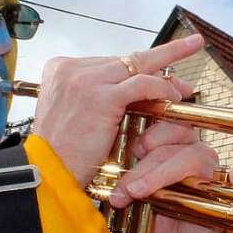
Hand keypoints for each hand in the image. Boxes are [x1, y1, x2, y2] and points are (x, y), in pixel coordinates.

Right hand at [31, 34, 204, 186]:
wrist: (46, 172)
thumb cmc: (58, 154)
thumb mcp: (70, 116)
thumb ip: (90, 99)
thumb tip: (125, 97)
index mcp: (59, 69)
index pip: (108, 62)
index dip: (136, 69)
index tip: (155, 75)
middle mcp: (71, 68)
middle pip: (124, 60)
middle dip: (158, 65)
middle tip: (186, 61)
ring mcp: (85, 79)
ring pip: (138, 66)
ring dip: (166, 77)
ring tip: (186, 86)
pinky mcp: (102, 95)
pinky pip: (143, 84)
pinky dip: (162, 89)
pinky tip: (174, 100)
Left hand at [109, 120, 223, 232]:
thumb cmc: (151, 220)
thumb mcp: (128, 193)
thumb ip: (118, 174)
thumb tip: (95, 162)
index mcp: (170, 143)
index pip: (163, 118)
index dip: (147, 126)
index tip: (128, 147)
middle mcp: (191, 149)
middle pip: (174, 133)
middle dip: (143, 161)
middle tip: (123, 186)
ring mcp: (207, 167)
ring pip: (186, 155)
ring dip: (156, 173)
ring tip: (135, 192)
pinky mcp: (219, 186)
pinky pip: (207, 174)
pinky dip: (186, 180)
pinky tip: (166, 194)